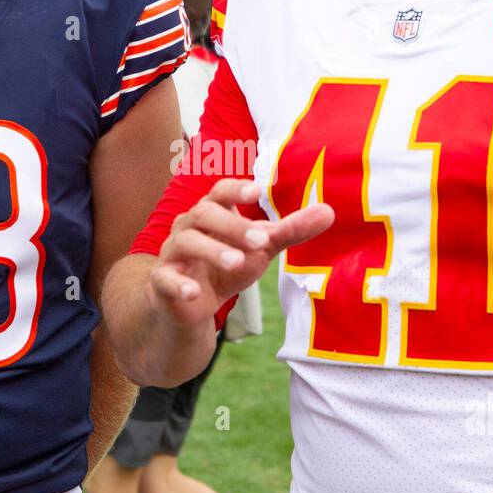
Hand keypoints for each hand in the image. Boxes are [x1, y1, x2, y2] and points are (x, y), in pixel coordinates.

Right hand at [148, 178, 333, 326]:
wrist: (191, 303)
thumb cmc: (226, 265)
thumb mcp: (260, 248)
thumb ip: (290, 230)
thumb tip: (329, 211)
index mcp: (212, 212)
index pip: (219, 192)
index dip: (236, 189)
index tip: (257, 190)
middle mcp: (188, 226)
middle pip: (204, 214)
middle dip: (232, 225)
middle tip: (260, 241)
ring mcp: (172, 253)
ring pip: (185, 242)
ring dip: (212, 250)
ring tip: (238, 262)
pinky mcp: (163, 281)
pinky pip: (165, 278)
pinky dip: (179, 284)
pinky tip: (193, 293)